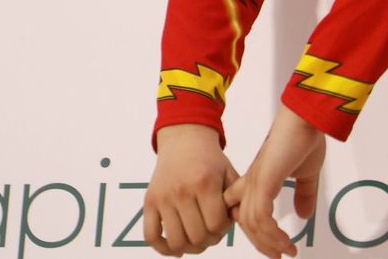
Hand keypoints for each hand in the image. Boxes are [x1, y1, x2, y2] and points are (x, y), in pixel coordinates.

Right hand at [145, 124, 239, 255]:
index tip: (224, 220)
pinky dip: (163, 248)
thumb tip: (239, 220)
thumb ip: (237, 198)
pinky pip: (151, 236)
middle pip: (197, 236)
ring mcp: (163, 197)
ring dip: (190, 248)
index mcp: (204, 182)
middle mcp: (181, 190)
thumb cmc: (209, 159)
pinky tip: (175, 245)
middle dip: (210, 240)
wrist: (183, 139)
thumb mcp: (229, 172)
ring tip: (197, 239)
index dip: (224, 228)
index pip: (216, 224)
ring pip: (176, 242)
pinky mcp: (149, 202)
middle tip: (212, 231)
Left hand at [223, 106, 325, 258]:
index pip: (243, 210)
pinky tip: (286, 241)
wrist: (306, 118)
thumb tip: (303, 215)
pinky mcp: (263, 180)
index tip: (274, 245)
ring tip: (287, 251)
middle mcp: (252, 181)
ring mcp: (255, 181)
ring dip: (270, 242)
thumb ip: (303, 195)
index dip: (255, 230)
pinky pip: (261, 217)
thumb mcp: (306, 173)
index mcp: (258, 178)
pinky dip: (272, 233)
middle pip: (244, 221)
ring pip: (252, 223)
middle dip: (261, 243)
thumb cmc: (305, 138)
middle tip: (279, 256)